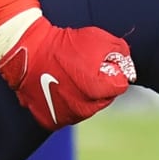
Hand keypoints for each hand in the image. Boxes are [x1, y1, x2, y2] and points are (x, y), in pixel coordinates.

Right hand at [0, 16, 135, 129]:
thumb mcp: (101, 39)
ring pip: (87, 108)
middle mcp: (82, 108)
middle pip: (105, 98)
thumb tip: (127, 67)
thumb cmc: (66, 44)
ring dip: (85, 96)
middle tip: (86, 69)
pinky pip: (68, 114)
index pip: (120, 85)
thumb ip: (121, 52)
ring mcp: (65, 117)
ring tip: (71, 78)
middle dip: (101, 84)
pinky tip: (60, 88)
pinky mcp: (50, 121)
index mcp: (97, 90)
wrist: (30, 51)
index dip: (114, 71)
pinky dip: (67, 103)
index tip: (103, 63)